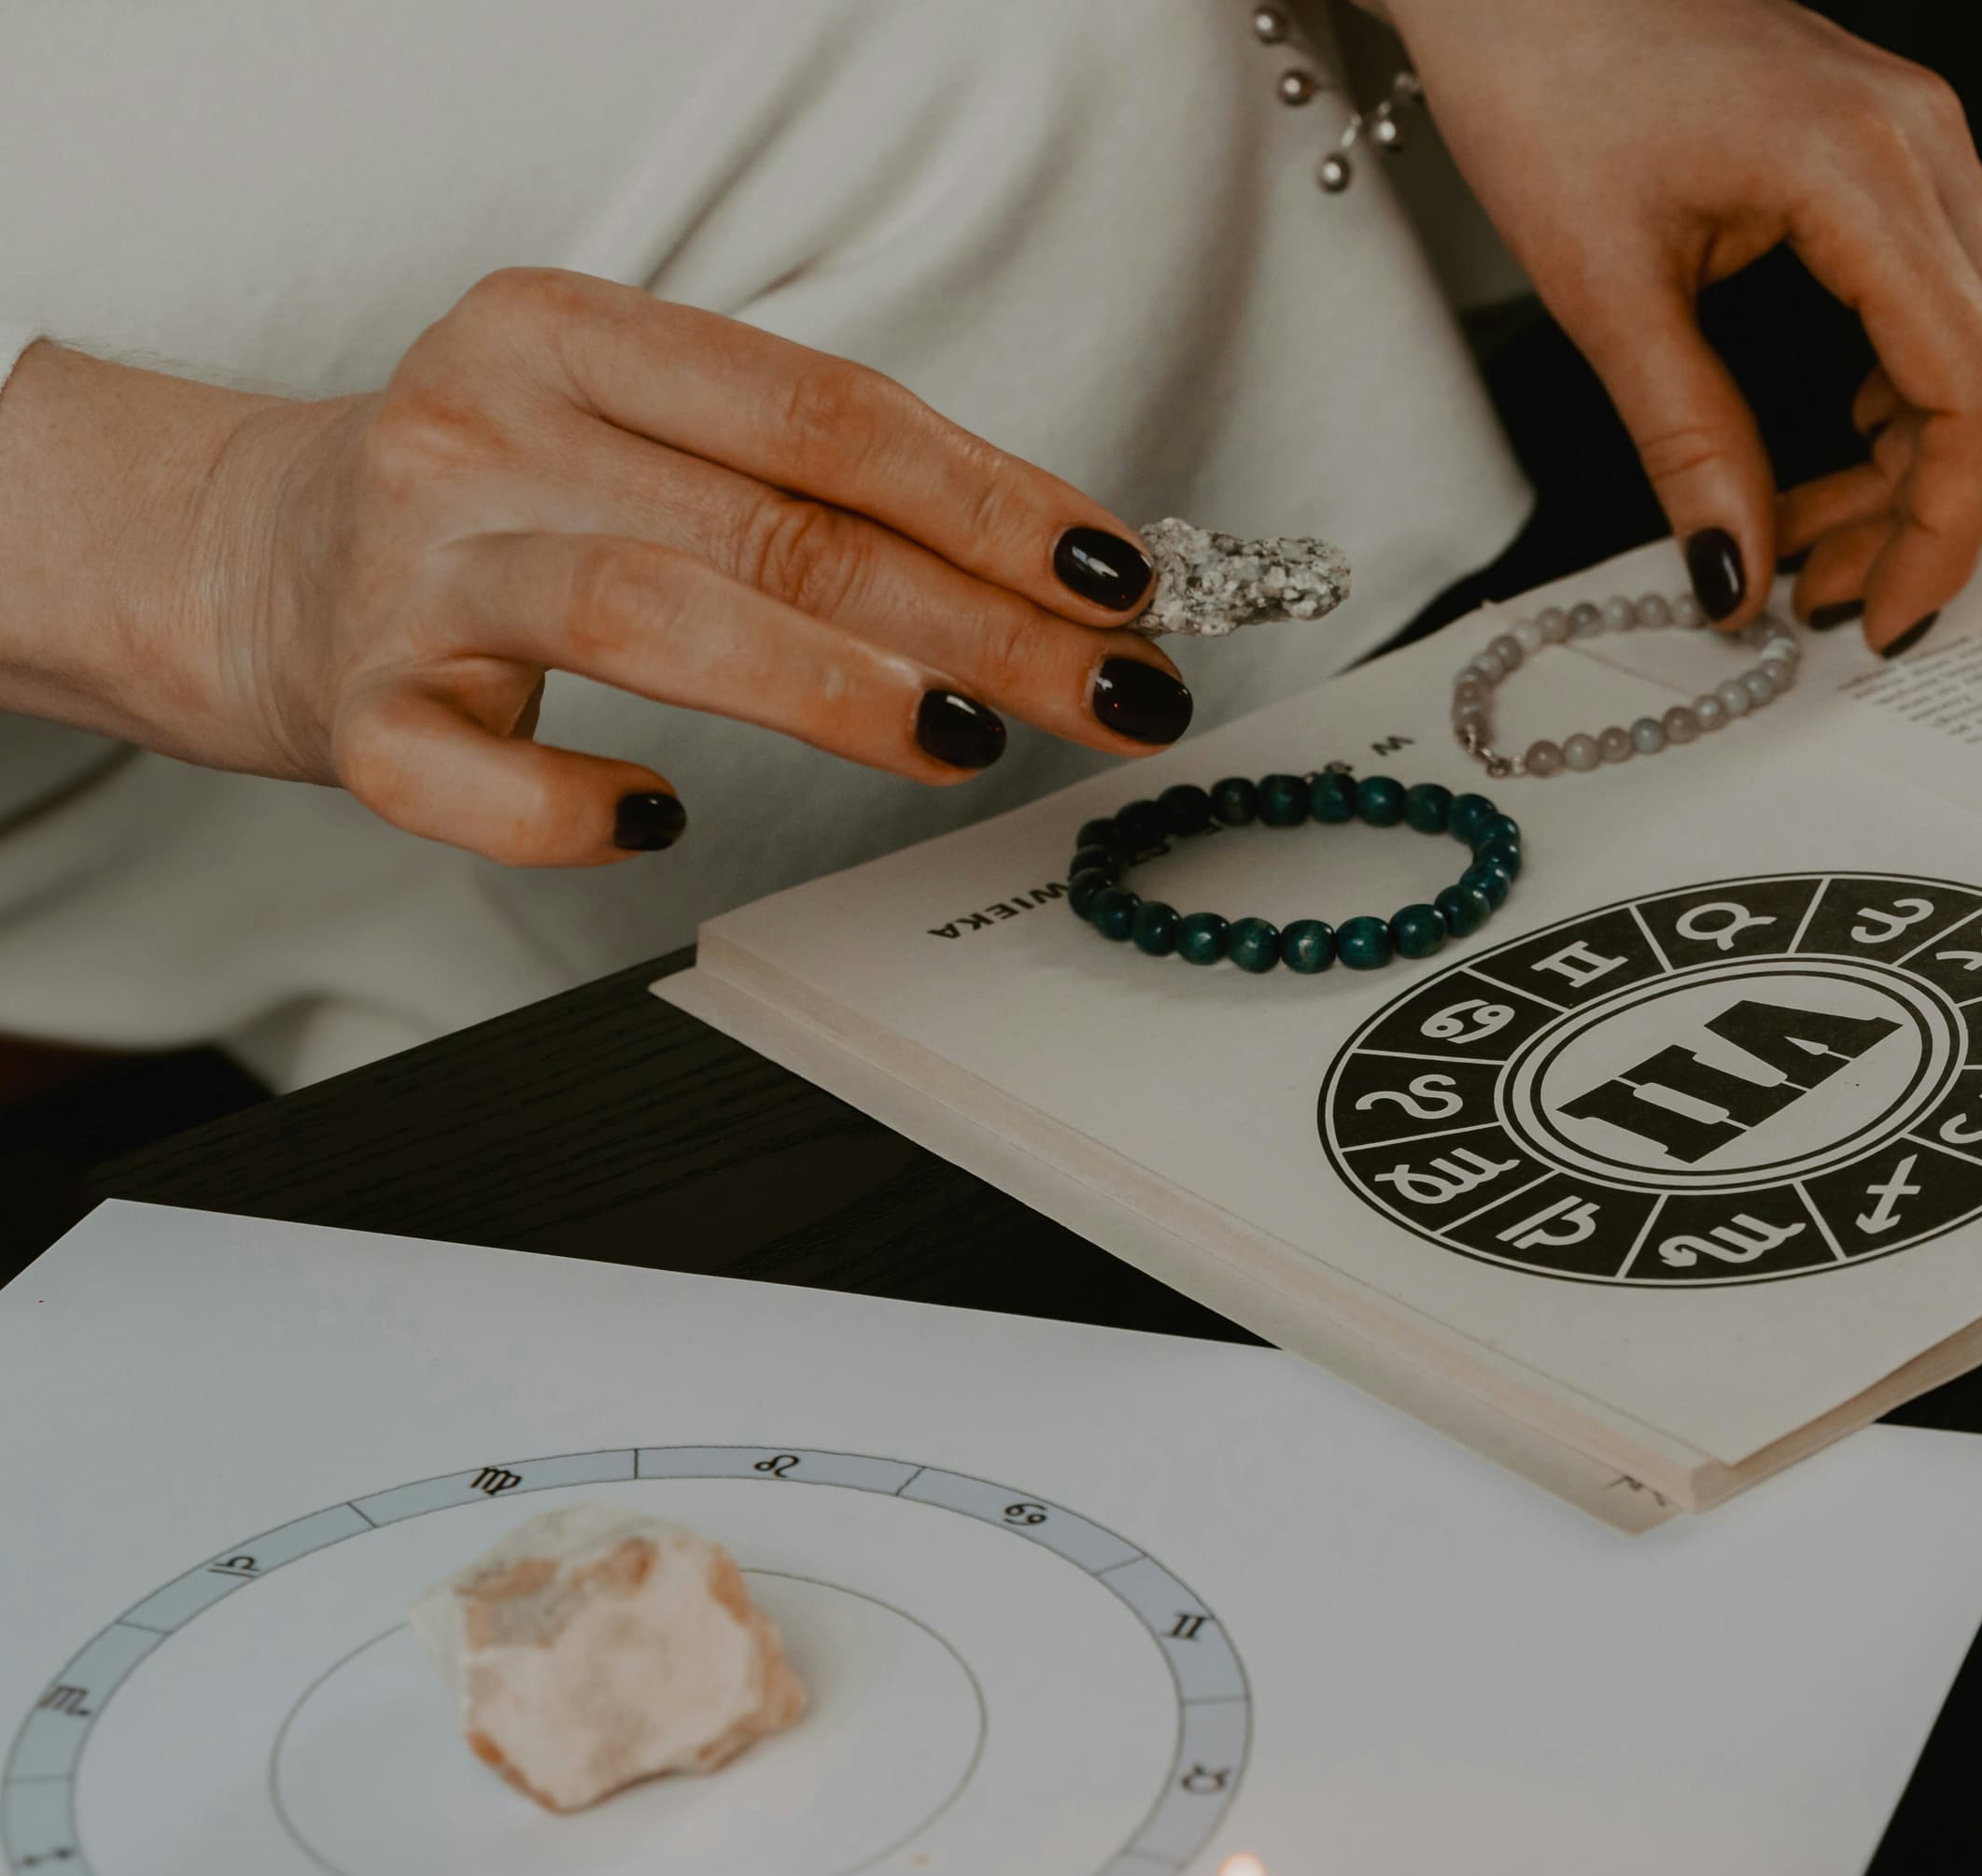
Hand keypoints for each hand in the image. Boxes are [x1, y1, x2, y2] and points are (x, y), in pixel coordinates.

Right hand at [0, 270, 1193, 864]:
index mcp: (569, 336)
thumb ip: (816, 484)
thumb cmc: (507, 501)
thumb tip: (1065, 579)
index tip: (1123, 576)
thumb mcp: (643, 434)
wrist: (246, 555)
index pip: (825, 415)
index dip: (992, 498)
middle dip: (977, 621)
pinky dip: (575, 806)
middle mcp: (485, 432)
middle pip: (774, 527)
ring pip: (642, 615)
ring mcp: (412, 575)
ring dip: (827, 683)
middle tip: (1114, 693)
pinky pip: (471, 778)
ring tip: (964, 737)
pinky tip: (666, 820)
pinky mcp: (358, 715)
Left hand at [1382, 0, 1981, 652]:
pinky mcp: (1898, 142)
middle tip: (1823, 585)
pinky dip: (1921, 379)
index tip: (1881, 617)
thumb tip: (1737, 577)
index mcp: (1864, 170)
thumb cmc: (1541, 74)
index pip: (1974, 395)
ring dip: (1925, 452)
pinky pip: (1967, 285)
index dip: (1944, 532)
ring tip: (1810, 517)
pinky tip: (1840, 418)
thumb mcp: (1603, 287)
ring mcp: (1923, 135)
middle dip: (1929, 510)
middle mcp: (1924, 144)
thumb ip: (1689, 443)